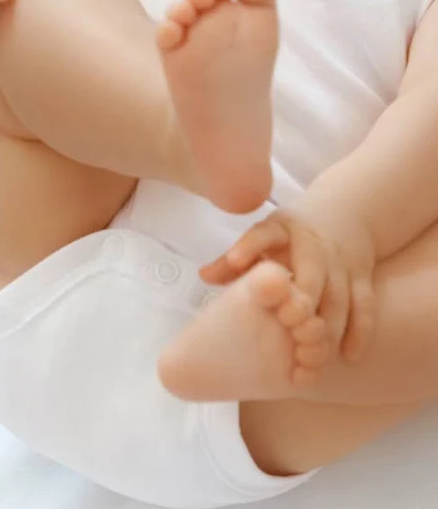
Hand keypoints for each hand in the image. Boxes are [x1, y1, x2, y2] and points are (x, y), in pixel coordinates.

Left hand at [201, 204, 376, 360]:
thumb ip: (235, 259)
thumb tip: (204, 277)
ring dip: (328, 329)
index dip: (249, 248)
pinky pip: (364, 306)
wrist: (347, 212)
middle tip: (290, 332)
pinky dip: (359, 332)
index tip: (236, 262)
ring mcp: (342, 263)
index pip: (264, 236)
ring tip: (312, 357)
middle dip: (302, 306)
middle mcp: (314, 246)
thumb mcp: (265, 235)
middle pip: (311, 277)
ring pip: (339, 298)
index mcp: (283, 230)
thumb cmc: (294, 232)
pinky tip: (347, 356)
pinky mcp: (362, 277)